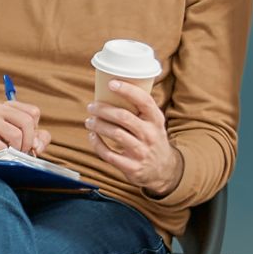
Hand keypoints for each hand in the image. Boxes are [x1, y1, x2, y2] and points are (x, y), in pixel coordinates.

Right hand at [0, 100, 52, 156]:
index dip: (34, 130)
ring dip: (17, 149)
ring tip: (11, 153)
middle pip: (27, 121)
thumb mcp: (28, 140)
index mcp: (10, 106)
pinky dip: (5, 155)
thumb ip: (40, 139)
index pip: (33, 112)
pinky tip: (0, 156)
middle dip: (28, 142)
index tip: (26, 139)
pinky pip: (2, 147)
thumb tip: (37, 145)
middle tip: (21, 151)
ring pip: (16, 134)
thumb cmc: (6, 147)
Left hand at [85, 80, 182, 196]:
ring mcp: (142, 152)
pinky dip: (97, 144)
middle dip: (103, 109)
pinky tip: (92, 136)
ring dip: (98, 125)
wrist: (163, 170)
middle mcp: (150, 135)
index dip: (127, 90)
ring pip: (115, 134)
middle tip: (91, 106)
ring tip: (89, 121)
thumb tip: (112, 87)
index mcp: (156, 120)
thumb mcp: (153, 124)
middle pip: (123, 117)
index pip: (144, 101)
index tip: (111, 83)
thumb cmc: (151, 139)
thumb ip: (139, 109)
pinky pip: (109, 154)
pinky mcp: (132, 167)